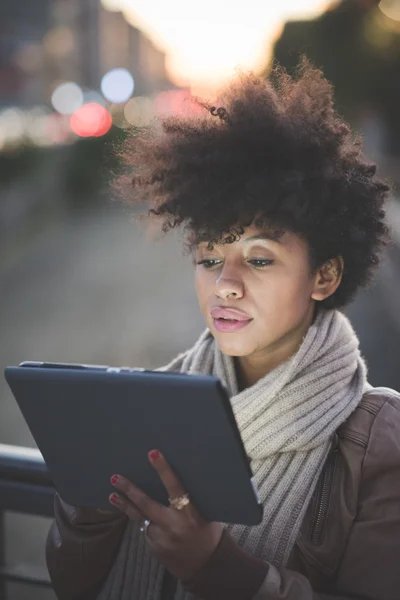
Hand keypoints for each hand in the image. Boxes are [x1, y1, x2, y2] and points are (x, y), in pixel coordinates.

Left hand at [109, 450, 223, 580]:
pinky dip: (143, 522)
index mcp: (189, 513)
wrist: (206, 566)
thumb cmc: (208, 534)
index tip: (152, 453)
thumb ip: (192, 500)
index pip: (175, 487)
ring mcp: (161, 539)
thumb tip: (179, 478)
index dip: (163, 469)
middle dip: (129, 490)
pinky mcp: (154, 549)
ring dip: (126, 506)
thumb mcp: (207, 514)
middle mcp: (173, 526)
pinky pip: (146, 531)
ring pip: (140, 518)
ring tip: (112, 495)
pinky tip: (139, 517)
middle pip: (146, 504)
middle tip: (115, 478)